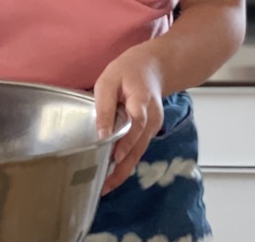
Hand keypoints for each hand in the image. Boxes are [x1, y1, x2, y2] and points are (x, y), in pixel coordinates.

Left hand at [93, 44, 164, 193]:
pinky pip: (138, 150)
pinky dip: (126, 162)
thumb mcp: (109, 81)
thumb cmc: (128, 71)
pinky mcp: (149, 132)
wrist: (153, 67)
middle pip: (138, 146)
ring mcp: (153, 127)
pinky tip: (112, 173)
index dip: (126, 141)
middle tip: (103, 186)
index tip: (115, 157)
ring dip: (123, 170)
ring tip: (104, 187)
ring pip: (139, 152)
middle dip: (122, 168)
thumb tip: (101, 136)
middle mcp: (152, 118)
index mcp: (142, 100)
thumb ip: (104, 107)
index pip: (137, 122)